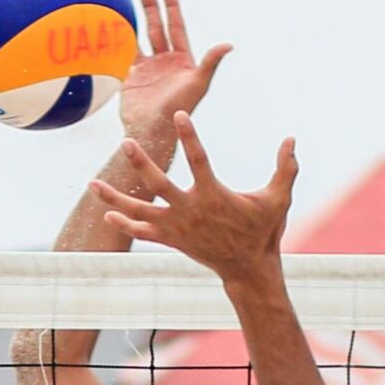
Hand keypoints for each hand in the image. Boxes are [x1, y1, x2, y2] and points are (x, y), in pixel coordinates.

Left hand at [92, 111, 296, 288]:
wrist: (248, 269)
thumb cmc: (263, 231)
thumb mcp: (279, 199)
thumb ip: (285, 168)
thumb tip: (292, 138)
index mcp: (214, 195)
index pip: (198, 159)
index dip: (190, 136)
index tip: (180, 115)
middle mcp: (191, 210)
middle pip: (159, 184)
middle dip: (142, 163)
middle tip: (127, 142)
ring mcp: (177, 227)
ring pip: (140, 210)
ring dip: (116, 197)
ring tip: (92, 184)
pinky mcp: (171, 240)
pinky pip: (143, 232)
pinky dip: (126, 223)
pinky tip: (108, 213)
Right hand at [117, 0, 231, 146]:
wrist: (153, 128)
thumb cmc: (179, 108)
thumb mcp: (198, 83)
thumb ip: (211, 62)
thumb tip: (229, 45)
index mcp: (182, 59)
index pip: (176, 26)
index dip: (172, 6)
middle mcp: (166, 61)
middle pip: (158, 27)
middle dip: (152, 7)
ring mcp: (148, 67)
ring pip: (141, 37)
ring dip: (135, 20)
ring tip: (125, 1)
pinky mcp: (132, 75)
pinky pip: (125, 52)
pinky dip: (119, 40)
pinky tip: (112, 26)